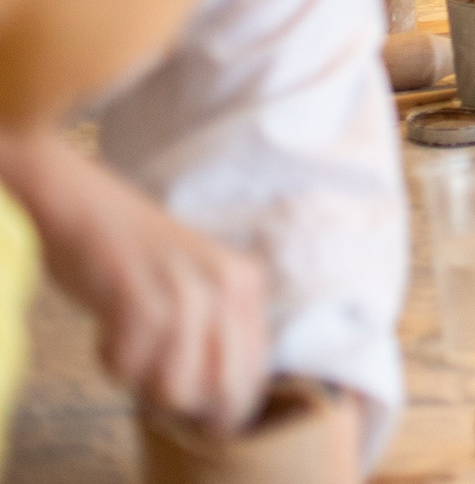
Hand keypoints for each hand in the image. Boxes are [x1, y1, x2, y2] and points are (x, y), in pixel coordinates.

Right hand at [2, 134, 270, 430]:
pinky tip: (107, 327)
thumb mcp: (197, 285)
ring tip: (127, 341)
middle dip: (181, 395)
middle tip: (149, 368)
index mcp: (246, 283)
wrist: (85, 207)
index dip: (221, 402)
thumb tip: (225, 402)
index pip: (252, 372)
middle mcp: (227, 285)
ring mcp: (186, 291)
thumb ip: (218, 331)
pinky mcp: (141, 299)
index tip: (190, 403)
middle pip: (219, 389)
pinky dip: (111, 361)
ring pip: (174, 387)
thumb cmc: (132, 255)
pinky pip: (128, 370)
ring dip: (141, 378)